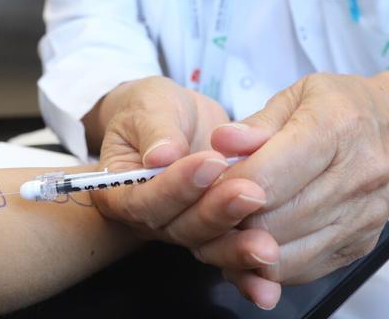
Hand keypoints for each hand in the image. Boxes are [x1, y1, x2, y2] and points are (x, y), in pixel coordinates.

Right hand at [85, 77, 280, 306]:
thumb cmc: (153, 108)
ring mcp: (180, 227)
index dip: (177, 187)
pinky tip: (269, 282)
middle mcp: (148, 218)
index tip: (211, 162)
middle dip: (216, 212)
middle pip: (179, 227)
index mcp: (118, 190)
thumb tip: (161, 155)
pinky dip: (249, 269)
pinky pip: (227, 251)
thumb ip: (155, 130)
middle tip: (251, 193)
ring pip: (207, 243)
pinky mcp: (211, 231)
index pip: (144, 200)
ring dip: (237, 244)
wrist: (178, 117)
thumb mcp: (149, 106)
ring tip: (267, 240)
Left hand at [204, 69, 388, 292]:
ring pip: (285, 254)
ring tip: (223, 226)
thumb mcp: (299, 94)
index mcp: (336, 129)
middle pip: (273, 220)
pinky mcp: (360, 245)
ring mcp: (361, 217)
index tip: (202, 182)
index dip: (225, 186)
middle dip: (228, 219)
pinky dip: (268, 263)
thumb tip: (222, 143)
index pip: (268, 176)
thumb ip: (256, 123)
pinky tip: (252, 242)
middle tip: (205, 208)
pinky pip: (302, 269)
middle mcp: (357, 177)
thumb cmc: (344, 106)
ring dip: (243, 247)